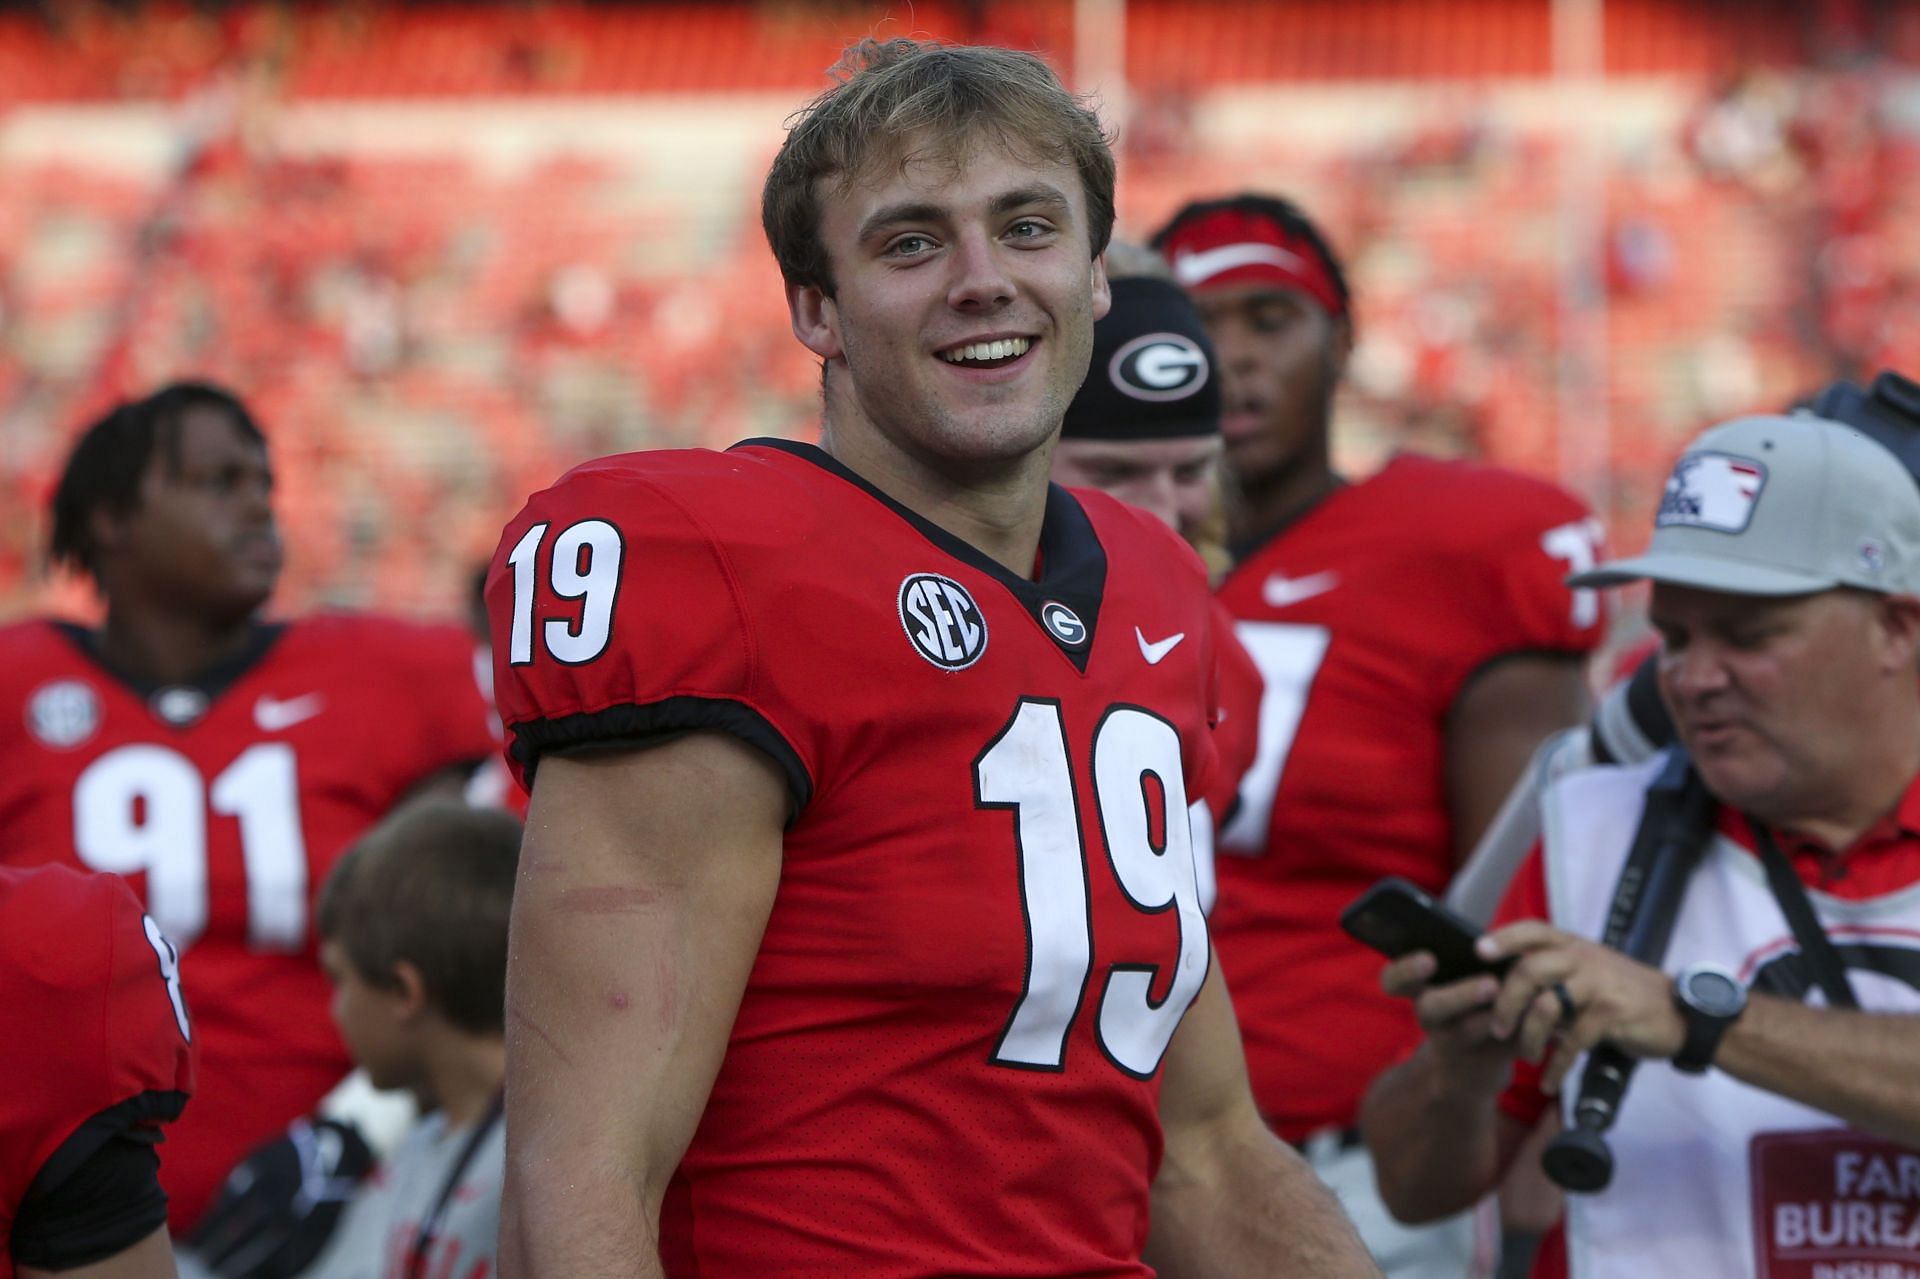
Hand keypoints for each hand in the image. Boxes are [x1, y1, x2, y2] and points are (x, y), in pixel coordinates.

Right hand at [1379, 949, 1519, 1097]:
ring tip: (1525, 1005)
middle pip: (1431, 1008)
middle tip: (1491, 984)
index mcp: (1419, 990)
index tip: (1429, 959)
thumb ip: (1462, 960)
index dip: (1405, 970)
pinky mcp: (1484, 1061)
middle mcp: (1430, 1017)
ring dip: (1496, 1017)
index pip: (1393, 980)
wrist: (1473, 1064)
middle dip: (1460, 995)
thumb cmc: (1464, 1003)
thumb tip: (1493, 939)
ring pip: (1467, 1030)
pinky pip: (1503, 1047)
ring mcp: (1454, 1042)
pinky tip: (1544, 1015)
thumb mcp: (1451, 981)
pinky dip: (1524, 1031)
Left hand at [1476, 921, 1687, 1093]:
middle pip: (1529, 970)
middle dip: (1505, 1003)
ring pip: (1546, 1006)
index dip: (1504, 937)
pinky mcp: (1613, 1013)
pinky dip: (1557, 1065)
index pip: (1533, 929)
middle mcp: (1583, 958)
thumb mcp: (1589, 971)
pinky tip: (1549, 1080)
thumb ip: (1555, 973)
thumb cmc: (1622, 993)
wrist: (1678, 1014)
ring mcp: (1599, 984)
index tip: (1478, 951)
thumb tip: (1505, 987)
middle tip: (1497, 1028)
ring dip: (1528, 1037)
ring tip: (1525, 1056)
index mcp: (1573, 945)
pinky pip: (1573, 1040)